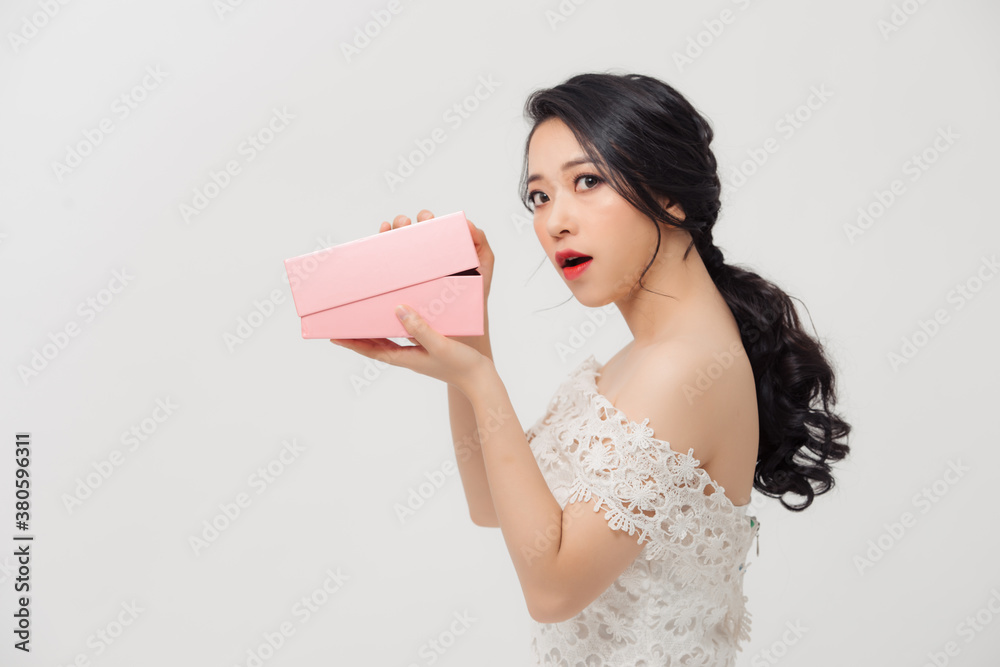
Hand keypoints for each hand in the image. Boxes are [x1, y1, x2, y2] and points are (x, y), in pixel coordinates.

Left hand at [330, 210, 493, 395]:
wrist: (480, 379)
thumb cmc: (461, 365)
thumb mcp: (439, 344)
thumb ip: (419, 328)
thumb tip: (398, 309)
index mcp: (405, 358)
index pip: (371, 350)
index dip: (351, 343)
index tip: (333, 336)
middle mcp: (406, 356)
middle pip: (374, 345)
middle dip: (356, 336)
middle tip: (340, 324)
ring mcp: (416, 354)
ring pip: (386, 341)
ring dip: (373, 331)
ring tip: (360, 318)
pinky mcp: (426, 349)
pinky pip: (402, 337)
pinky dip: (393, 327)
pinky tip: (395, 316)